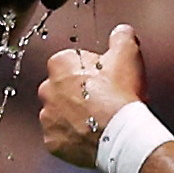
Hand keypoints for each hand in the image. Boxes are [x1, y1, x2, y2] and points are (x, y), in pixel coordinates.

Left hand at [39, 25, 147, 168]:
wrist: (120, 134)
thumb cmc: (119, 95)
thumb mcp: (127, 54)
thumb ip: (121, 38)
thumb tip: (121, 31)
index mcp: (60, 65)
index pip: (72, 62)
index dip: (92, 70)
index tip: (105, 79)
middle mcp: (47, 89)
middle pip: (63, 88)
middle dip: (79, 93)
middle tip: (103, 100)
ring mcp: (47, 117)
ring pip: (60, 113)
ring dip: (74, 116)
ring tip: (99, 120)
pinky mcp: (51, 141)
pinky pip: (61, 137)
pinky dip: (73, 137)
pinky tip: (91, 135)